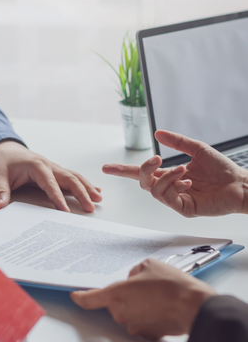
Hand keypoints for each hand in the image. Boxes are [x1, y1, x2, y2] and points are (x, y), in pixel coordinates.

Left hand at [0, 141, 101, 212]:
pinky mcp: (55, 171)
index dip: (58, 197)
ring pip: (74, 177)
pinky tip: (95, 191)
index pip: (50, 183)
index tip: (65, 211)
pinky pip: (72, 177)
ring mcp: (53, 168)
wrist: (6, 148)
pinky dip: (84, 184)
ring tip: (98, 199)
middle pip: (69, 178)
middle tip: (90, 207)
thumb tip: (0, 208)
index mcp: (36, 166)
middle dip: (81, 193)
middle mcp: (48, 165)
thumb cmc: (3, 161)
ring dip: (87, 187)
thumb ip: (1, 191)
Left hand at [71, 258, 215, 339]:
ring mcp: (133, 325)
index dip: (81, 297)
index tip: (74, 296)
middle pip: (114, 303)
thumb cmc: (172, 286)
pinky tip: (161, 307)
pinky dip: (148, 316)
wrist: (194, 307)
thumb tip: (133, 278)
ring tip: (157, 296)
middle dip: (124, 295)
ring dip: (137, 305)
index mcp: (117, 294)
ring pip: (128, 313)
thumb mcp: (149, 265)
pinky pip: (141, 322)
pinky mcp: (147, 334)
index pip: (90, 299)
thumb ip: (134, 271)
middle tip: (143, 287)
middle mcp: (121, 312)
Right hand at [102, 130, 247, 216]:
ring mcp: (175, 199)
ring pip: (153, 190)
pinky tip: (187, 181)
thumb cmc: (223, 170)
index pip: (142, 173)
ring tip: (182, 170)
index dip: (123, 170)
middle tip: (155, 159)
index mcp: (170, 175)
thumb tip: (158, 133)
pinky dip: (173, 186)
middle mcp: (169, 188)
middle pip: (142, 182)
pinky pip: (167, 198)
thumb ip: (177, 141)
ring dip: (165, 177)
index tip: (107, 168)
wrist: (241, 184)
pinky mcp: (183, 209)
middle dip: (143, 169)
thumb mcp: (197, 149)